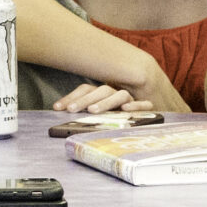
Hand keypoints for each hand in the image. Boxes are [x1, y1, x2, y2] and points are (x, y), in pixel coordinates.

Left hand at [51, 81, 166, 115]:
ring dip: (105, 102)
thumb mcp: (100, 114)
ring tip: (93, 111)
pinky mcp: (146, 108)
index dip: (71, 97)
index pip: (85, 89)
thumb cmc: (119, 117)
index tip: (57, 108)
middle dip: (84, 100)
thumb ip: (86, 112)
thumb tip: (61, 113)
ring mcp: (131, 99)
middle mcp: (115, 92)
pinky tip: (126, 111)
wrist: (148, 116)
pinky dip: (135, 106)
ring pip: (118, 96)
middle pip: (100, 91)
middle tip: (72, 110)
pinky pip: (142, 105)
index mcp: (102, 92)